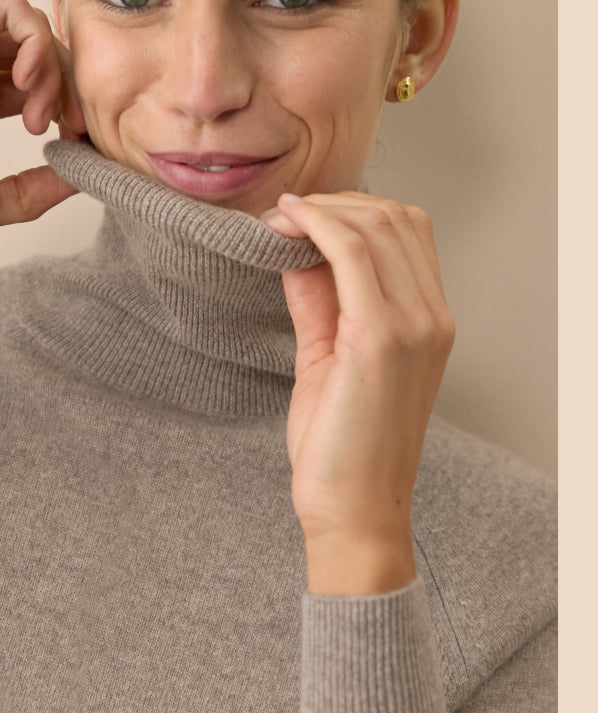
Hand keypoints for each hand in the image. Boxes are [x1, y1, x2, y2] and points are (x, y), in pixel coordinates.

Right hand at [0, 0, 82, 237]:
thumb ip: (28, 193)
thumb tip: (76, 178)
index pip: (34, 87)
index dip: (65, 109)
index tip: (77, 142)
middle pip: (39, 55)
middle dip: (68, 87)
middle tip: (72, 127)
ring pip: (32, 28)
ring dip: (54, 65)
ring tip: (44, 111)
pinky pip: (11, 8)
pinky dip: (36, 39)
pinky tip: (30, 81)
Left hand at [262, 192, 454, 594]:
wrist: (354, 511)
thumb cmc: (342, 445)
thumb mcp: (329, 355)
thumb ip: (320, 298)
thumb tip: (297, 247)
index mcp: (429, 321)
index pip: (408, 231)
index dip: (355, 208)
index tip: (304, 212)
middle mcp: (432, 317)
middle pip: (396, 218)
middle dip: (337, 201)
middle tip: (286, 210)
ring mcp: (413, 325)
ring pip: (377, 225)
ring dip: (324, 209)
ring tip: (280, 217)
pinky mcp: (380, 337)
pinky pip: (351, 254)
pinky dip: (317, 226)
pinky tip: (285, 225)